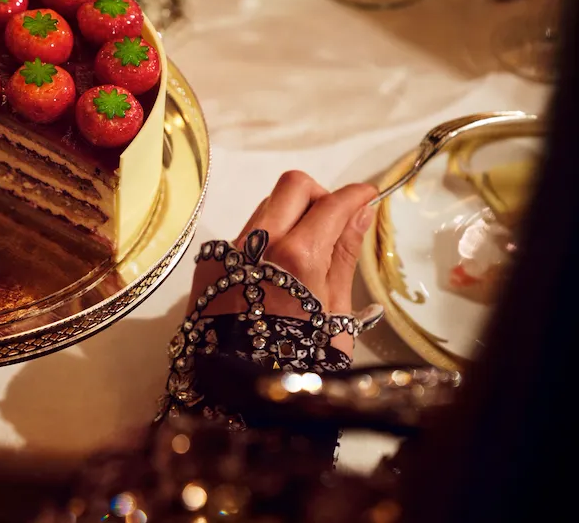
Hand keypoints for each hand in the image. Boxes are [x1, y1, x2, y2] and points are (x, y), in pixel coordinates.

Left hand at [189, 171, 376, 353]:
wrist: (238, 391)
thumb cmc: (300, 359)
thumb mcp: (334, 310)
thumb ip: (344, 255)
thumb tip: (361, 213)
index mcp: (296, 256)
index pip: (332, 204)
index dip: (356, 195)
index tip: (367, 196)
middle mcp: (258, 243)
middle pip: (293, 186)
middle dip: (319, 195)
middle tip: (333, 220)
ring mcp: (230, 250)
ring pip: (266, 207)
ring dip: (291, 216)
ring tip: (305, 253)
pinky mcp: (210, 261)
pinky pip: (244, 233)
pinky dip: (266, 239)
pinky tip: (275, 273)